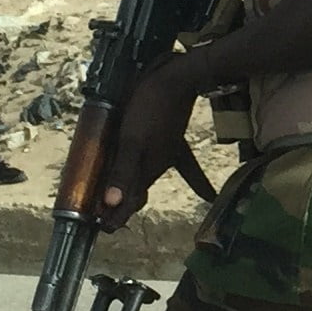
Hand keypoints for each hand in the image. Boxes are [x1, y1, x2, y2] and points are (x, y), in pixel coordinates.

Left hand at [93, 61, 203, 233]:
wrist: (177, 80)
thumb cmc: (148, 107)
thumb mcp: (130, 139)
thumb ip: (123, 171)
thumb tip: (112, 203)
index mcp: (146, 168)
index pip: (130, 200)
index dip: (116, 216)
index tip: (103, 230)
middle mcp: (158, 165)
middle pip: (139, 192)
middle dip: (124, 208)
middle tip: (108, 223)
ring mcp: (166, 154)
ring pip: (150, 179)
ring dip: (138, 194)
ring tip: (125, 206)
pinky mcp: (173, 142)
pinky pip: (184, 167)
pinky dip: (196, 183)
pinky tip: (208, 196)